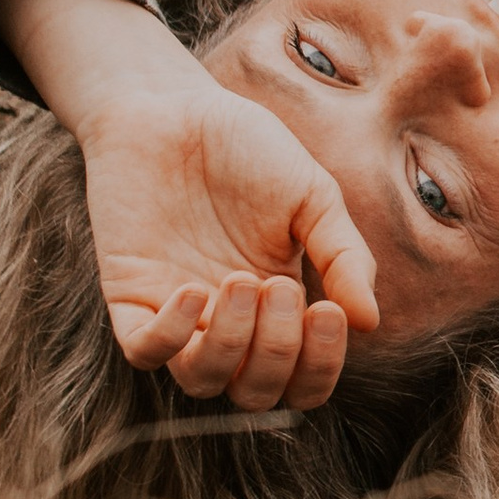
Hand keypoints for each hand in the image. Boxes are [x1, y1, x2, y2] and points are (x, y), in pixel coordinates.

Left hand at [0, 0, 376, 410]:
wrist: (172, 106)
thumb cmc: (245, 147)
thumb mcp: (312, 196)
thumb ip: (343, 256)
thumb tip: (369, 322)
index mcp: (278, 303)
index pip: (301, 378)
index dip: (319, 365)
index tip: (329, 310)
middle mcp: (228, 320)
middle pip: (255, 392)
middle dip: (278, 351)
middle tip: (278, 284)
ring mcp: (177, 313)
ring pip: (202, 381)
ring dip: (232, 345)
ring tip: (241, 280)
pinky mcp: (129, 296)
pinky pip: (145, 352)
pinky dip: (172, 336)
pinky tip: (193, 289)